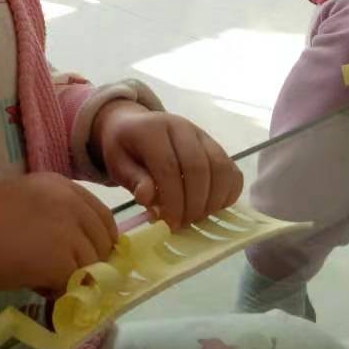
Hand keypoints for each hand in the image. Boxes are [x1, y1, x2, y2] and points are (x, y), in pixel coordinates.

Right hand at [0, 172, 116, 311]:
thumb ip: (54, 220)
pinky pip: (77, 285)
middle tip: (57, 276)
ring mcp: (68, 228)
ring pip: (94, 267)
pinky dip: (59, 292)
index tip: (82, 260)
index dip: (96, 243)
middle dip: (88, 263)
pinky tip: (32, 285)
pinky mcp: (62, 258)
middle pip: (104, 242)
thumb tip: (83, 254)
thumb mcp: (21, 207)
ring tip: (37, 278)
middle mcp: (69, 199)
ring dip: (71, 279)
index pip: (101, 216)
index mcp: (58, 183)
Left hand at [92, 102, 241, 230]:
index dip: (172, 199)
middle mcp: (181, 127)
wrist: (134, 125)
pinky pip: (231, 170)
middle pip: (198, 168)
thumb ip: (133, 179)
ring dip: (212, 200)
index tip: (170, 224)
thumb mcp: (117, 163)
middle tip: (183, 224)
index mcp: (153, 130)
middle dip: (193, 204)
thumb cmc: (124, 148)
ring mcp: (202, 134)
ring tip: (196, 218)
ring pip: (220, 168)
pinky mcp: (214, 145)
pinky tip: (212, 208)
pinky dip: (228, 193)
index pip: (169, 166)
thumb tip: (147, 198)